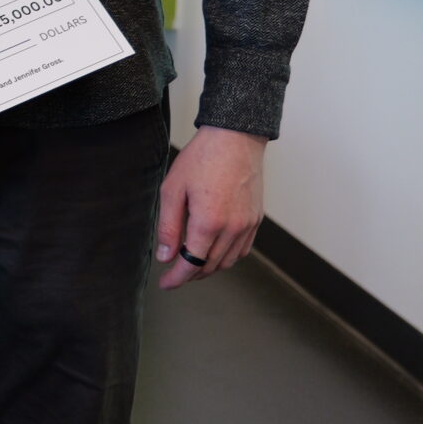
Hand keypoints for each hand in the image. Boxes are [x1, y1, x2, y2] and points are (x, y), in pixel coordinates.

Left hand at [155, 125, 267, 288]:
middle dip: (190, 275)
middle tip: (174, 275)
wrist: (235, 138)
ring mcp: (248, 224)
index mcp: (209, 222)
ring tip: (191, 265)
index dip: (177, 278)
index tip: (165, 284)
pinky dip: (227, 257)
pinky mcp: (256, 219)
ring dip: (209, 268)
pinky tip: (213, 252)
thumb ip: (169, 227)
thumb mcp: (173, 190)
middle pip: (211, 266)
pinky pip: (243, 249)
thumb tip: (166, 257)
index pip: (192, 264)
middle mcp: (232, 228)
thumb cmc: (201, 159)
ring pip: (228, 261)